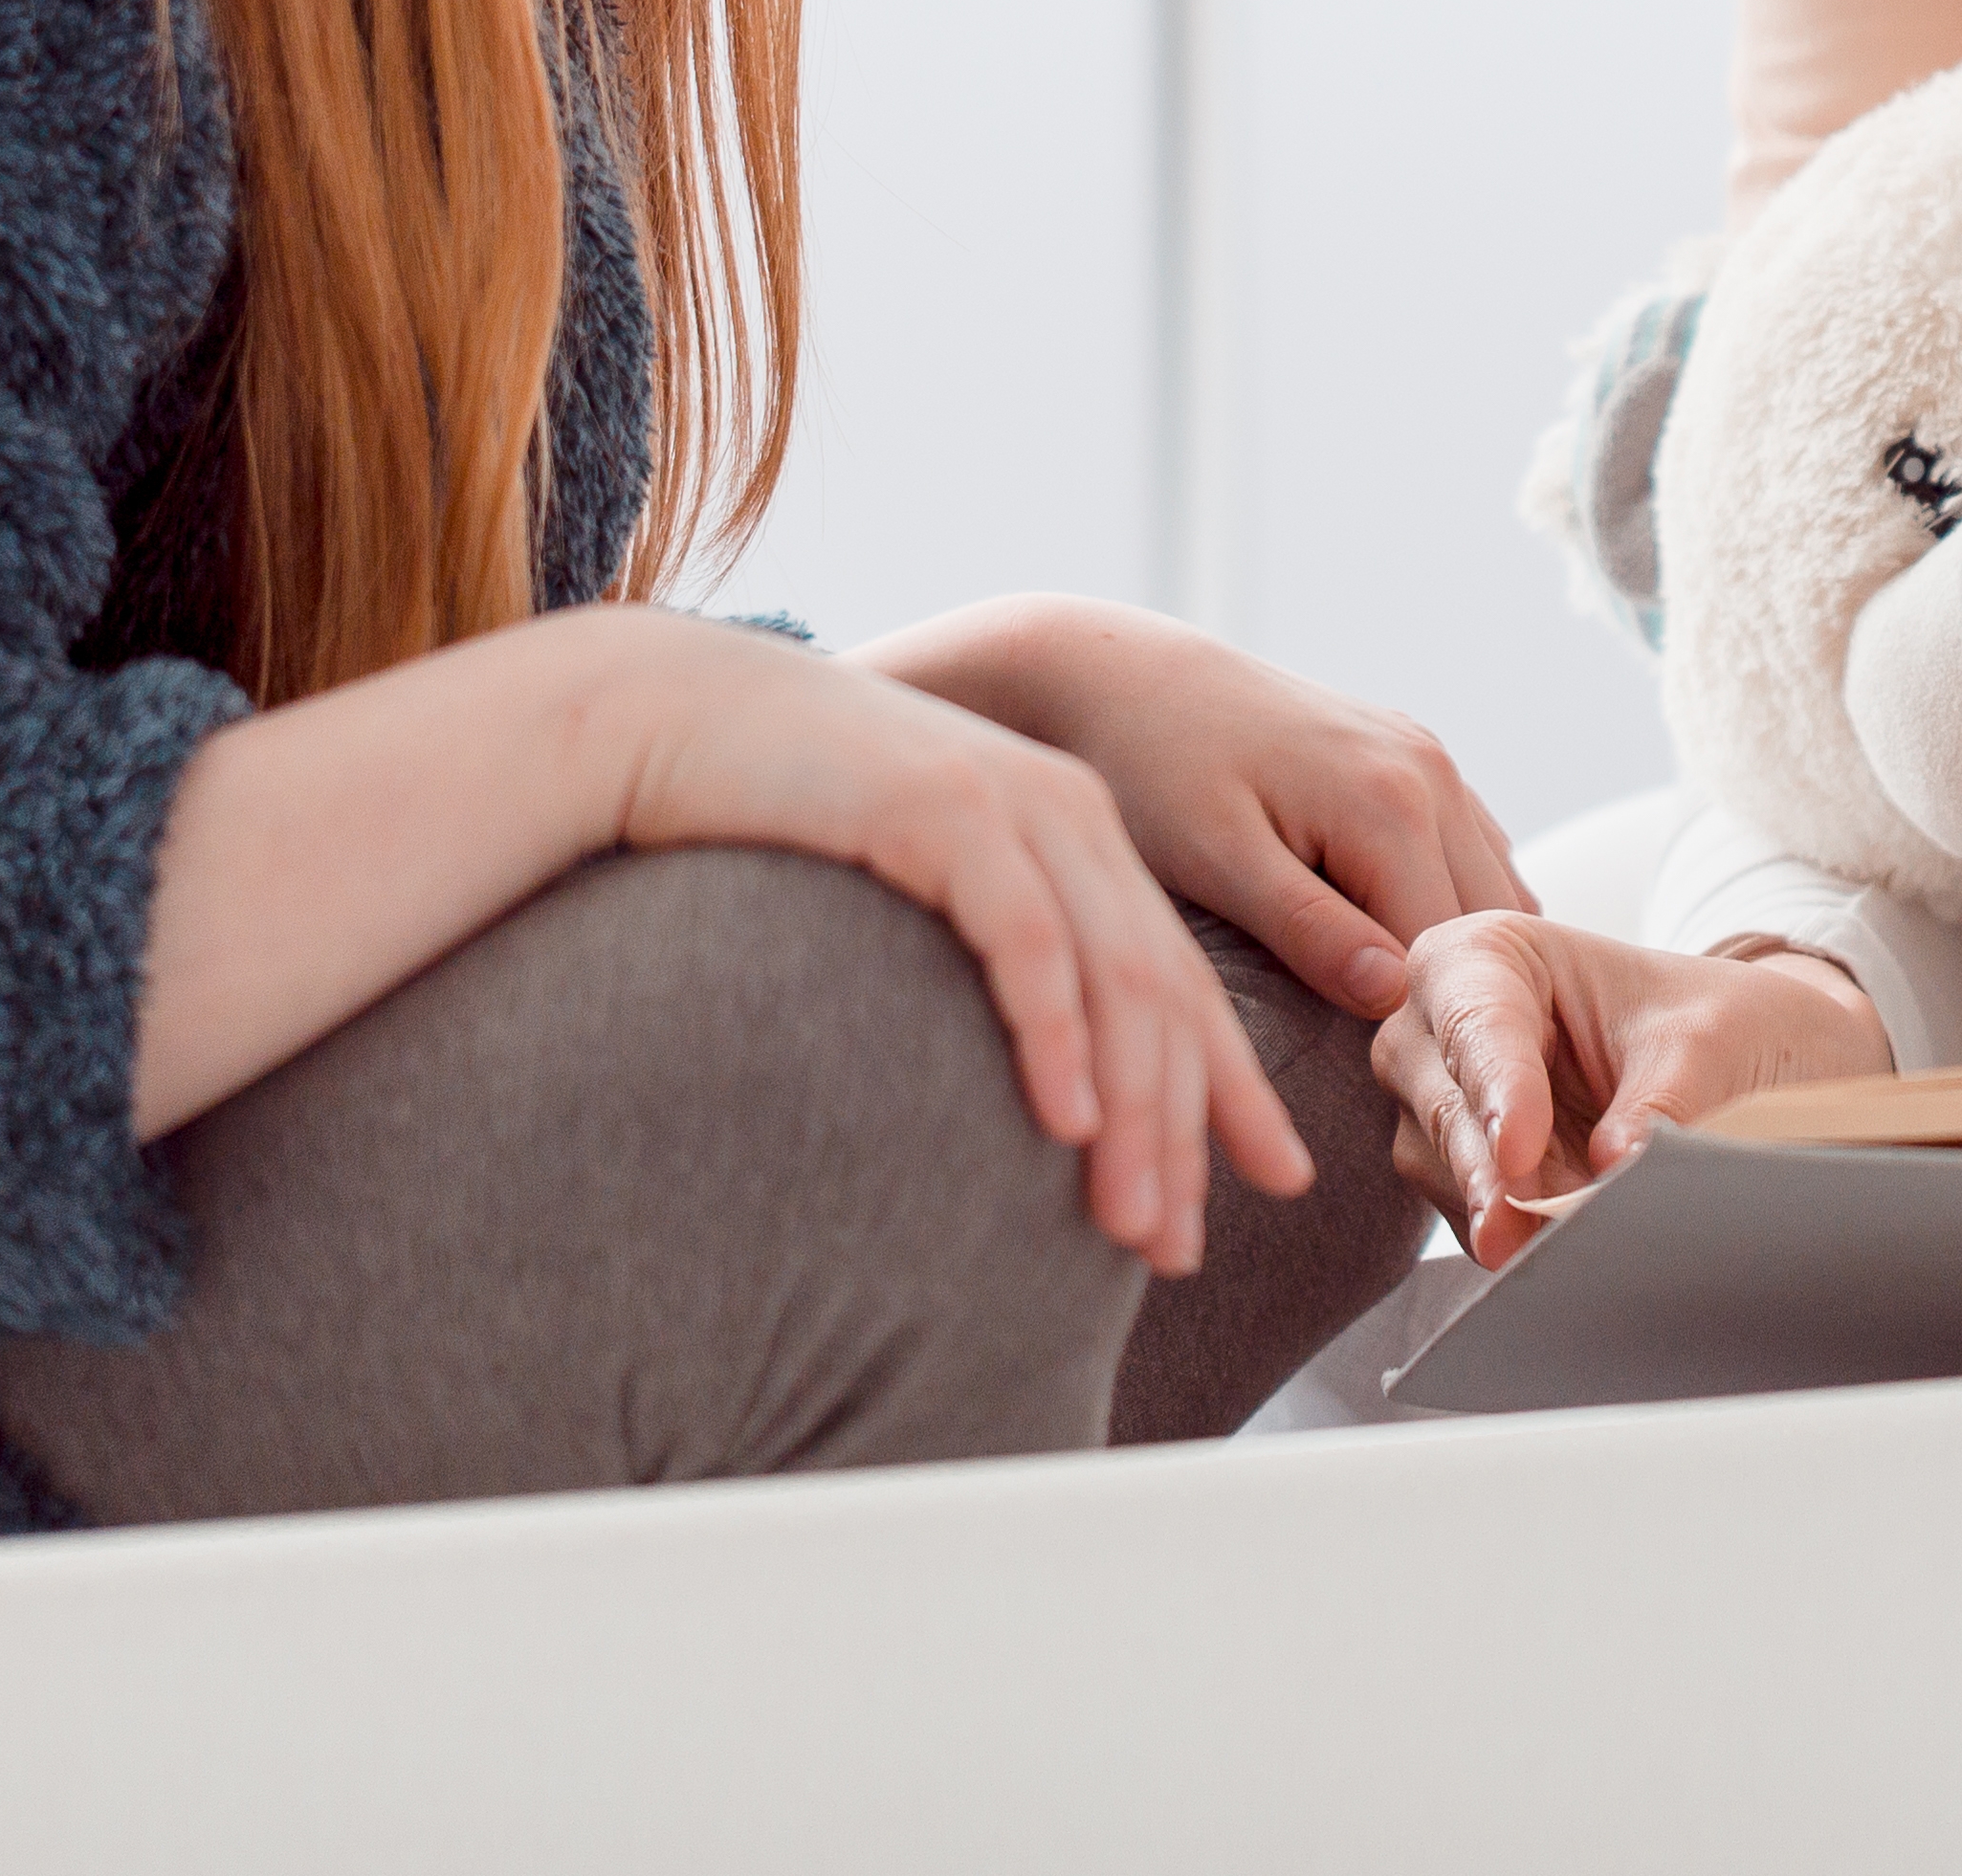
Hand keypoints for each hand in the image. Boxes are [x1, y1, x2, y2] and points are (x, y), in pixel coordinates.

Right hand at [556, 608, 1315, 1274]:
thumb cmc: (788, 816)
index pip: (1181, 979)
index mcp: (1079, 836)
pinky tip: (1068, 1120)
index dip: (1233, 1086)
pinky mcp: (944, 807)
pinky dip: (1055, 1034)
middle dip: (1186, 1129)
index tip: (1280, 1181)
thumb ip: (988, 953)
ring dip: (1133, 1112)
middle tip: (1182, 1250)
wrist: (681, 711)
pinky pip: (1025, 937)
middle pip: (1164, 993)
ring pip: (1114, 977)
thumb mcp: (922, 884)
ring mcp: (1013, 805)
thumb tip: (1032, 1089)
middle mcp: (1070, 815)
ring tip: (1134, 1225)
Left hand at [863, 596, 1527, 1016]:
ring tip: (1406, 1032)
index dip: (1425, 1036)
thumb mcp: (1214, 860)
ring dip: (1467, 961)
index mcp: (1392, 805)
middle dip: (1460, 1005)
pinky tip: (1404, 961)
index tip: (1380, 1095)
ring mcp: (1428, 757)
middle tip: (1402, 1079)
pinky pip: (1468, 851)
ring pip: (1494, 892)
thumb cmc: (1145, 767)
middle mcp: (1431, 773)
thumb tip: (1396, 997)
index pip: (1454, 959)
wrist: (1114, 671)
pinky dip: (1456, 910)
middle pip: (1491, 929)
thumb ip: (1308, 928)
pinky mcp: (1411, 755)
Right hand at [1373, 914, 1893, 1262]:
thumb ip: (1659, 1102)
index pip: (1478, 1021)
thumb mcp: (1704, 1045)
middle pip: (1443, 1099)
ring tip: (1573, 1241)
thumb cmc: (1710, 1023)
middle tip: (1522, 1229)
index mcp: (1493, 955)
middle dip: (1487, 1168)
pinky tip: (1559, 1251)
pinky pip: (1471, 1214)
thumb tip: (1614, 1166)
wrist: (1736, 1062)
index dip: (1497, 1087)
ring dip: (1506, 1211)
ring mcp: (1448, 1102)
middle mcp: (1448, 1025)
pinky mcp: (1464, 1172)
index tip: (1520, 1150)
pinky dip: (1515, 1236)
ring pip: (1444, 1168)